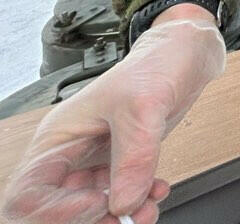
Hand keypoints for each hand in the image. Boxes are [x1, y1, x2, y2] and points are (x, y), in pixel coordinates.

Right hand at [2, 13, 224, 223]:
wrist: (185, 57)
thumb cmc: (155, 65)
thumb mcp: (144, 105)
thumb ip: (134, 155)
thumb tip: (124, 201)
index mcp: (58, 137)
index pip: (29, 192)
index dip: (56, 210)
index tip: (98, 203)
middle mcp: (70, 155)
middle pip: (55, 211)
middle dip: (91, 220)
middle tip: (126, 214)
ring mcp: (93, 164)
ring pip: (89, 213)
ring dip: (119, 217)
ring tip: (148, 205)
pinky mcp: (119, 168)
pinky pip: (118, 202)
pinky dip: (137, 206)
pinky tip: (157, 191)